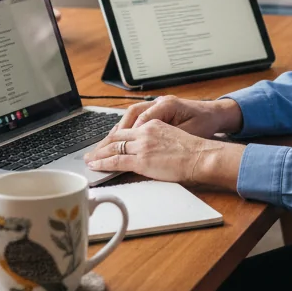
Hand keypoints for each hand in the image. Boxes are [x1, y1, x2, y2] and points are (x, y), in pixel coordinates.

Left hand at [84, 120, 243, 189]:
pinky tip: (95, 166)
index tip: (106, 143)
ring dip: (98, 154)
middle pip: (116, 136)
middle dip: (101, 145)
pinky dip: (103, 163)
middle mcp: (145, 132)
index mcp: (153, 124)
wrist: (202, 155)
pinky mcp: (141, 160)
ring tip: (89, 160)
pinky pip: (116, 161)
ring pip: (113, 148)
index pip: (127, 129)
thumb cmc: (194, 150)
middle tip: (92, 152)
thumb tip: (150, 150)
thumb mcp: (173, 137)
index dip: (113, 137)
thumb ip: (158, 140)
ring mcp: (142, 145)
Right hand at [111, 95, 241, 138]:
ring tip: (107, 144)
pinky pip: (138, 117)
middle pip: (131, 114)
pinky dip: (129, 127)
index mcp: (167, 105)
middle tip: (104, 147)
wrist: (216, 115)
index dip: (129, 135)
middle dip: (117, 132)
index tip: (118, 148)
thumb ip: (168, 139)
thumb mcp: (189, 133)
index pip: (141, 119)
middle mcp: (160, 102)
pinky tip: (121, 138)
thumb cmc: (205, 123)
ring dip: (120, 129)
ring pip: (132, 114)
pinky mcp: (158, 110)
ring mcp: (158, 104)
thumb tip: (148, 149)